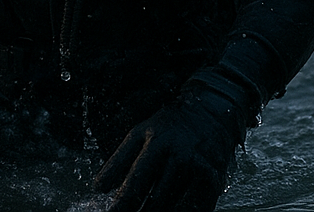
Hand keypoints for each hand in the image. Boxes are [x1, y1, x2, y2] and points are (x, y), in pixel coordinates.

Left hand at [94, 77, 249, 211]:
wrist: (211, 111)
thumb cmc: (170, 125)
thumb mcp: (141, 133)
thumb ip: (119, 160)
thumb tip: (98, 188)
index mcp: (158, 142)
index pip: (136, 182)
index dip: (122, 205)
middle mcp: (180, 156)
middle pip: (155, 201)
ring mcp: (199, 169)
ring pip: (174, 208)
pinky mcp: (214, 181)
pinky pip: (195, 209)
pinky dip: (181, 211)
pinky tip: (170, 210)